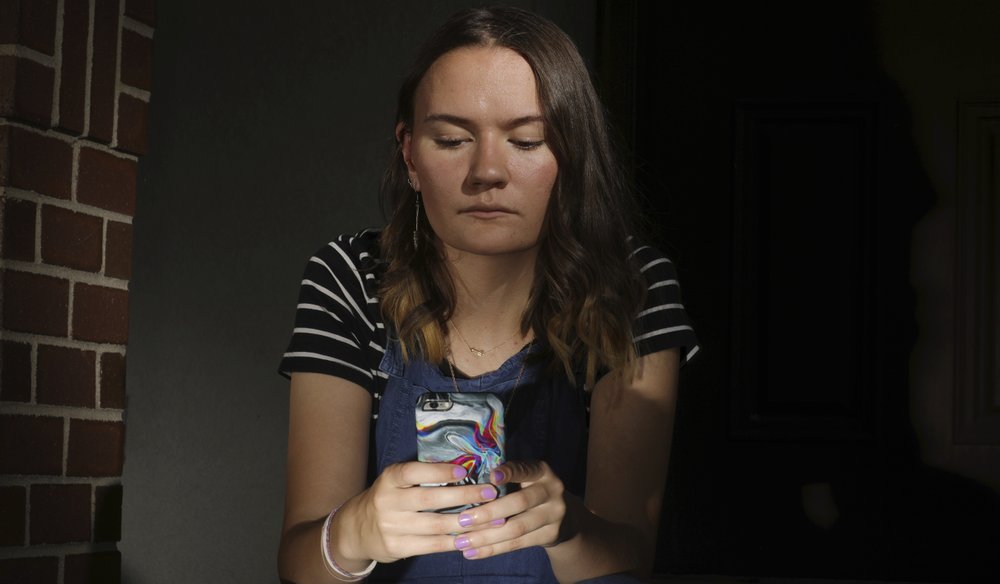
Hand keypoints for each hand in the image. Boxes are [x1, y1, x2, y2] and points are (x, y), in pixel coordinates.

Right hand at [337, 461, 500, 562]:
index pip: (414, 472)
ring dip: (467, 521)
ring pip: (436, 525)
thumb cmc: (388, 498)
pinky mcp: (397, 547)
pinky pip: (432, 545)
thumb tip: (465, 467)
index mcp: (390, 479)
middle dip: (464, 496)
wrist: (356, 529)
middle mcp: (388, 501)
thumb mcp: (396, 481)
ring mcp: (392, 526)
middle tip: (490, 493)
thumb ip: (422, 476)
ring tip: (490, 517)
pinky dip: (454, 540)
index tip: (465, 470)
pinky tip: (471, 536)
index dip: (439, 471)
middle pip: (430, 499)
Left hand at [449, 460, 575, 559]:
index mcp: (541, 471)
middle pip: (519, 502)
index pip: (525, 470)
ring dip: (486, 536)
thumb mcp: (526, 479)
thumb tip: (468, 486)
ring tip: (462, 541)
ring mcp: (554, 514)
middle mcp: (552, 490)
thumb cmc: (531, 492)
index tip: (491, 476)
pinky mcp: (551, 534)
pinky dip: (493, 549)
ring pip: (517, 527)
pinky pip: (518, 544)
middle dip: (489, 512)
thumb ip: (507, 478)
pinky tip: (474, 552)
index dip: (509, 473)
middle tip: (463, 520)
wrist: (564, 517)